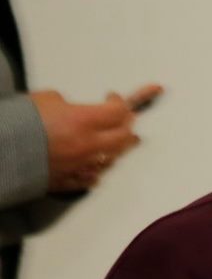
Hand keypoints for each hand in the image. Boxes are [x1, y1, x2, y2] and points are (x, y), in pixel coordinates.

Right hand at [32, 87, 155, 191]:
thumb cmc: (17, 122)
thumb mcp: (45, 100)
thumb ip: (68, 105)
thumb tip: (74, 110)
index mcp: (83, 122)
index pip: (118, 112)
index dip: (119, 103)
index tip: (112, 98)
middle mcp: (88, 146)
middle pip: (124, 138)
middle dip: (127, 126)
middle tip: (124, 119)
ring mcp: (80, 166)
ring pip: (113, 159)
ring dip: (116, 148)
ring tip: (119, 140)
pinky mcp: (68, 181)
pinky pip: (92, 177)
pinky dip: (97, 169)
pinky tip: (97, 164)